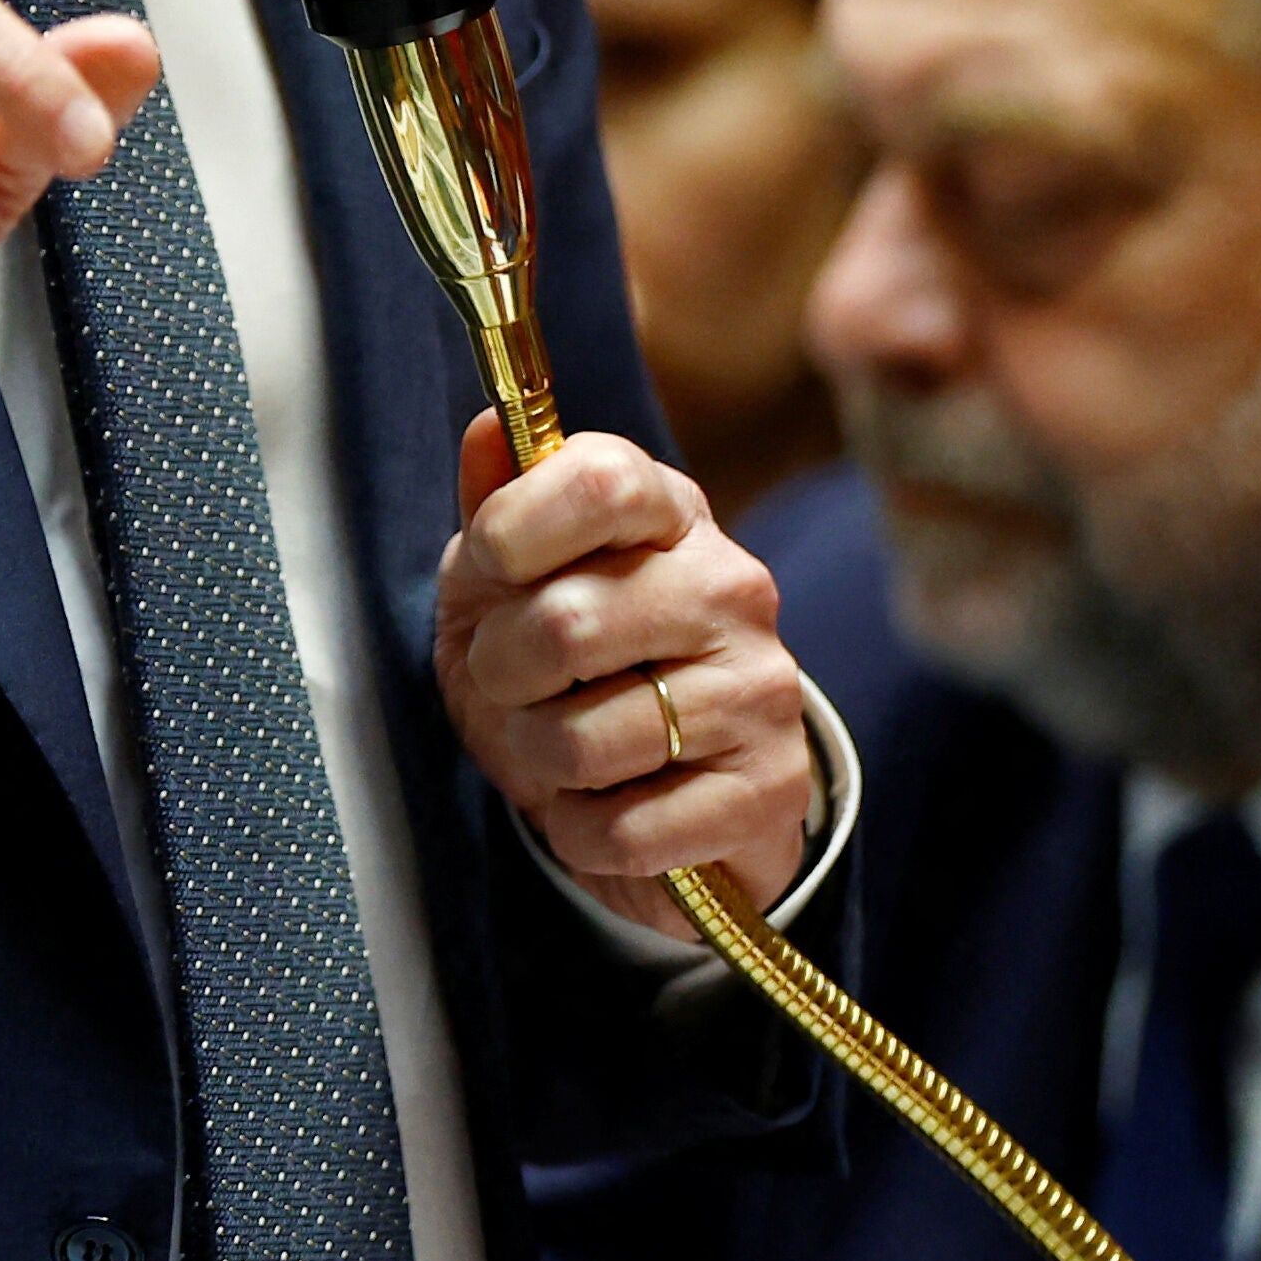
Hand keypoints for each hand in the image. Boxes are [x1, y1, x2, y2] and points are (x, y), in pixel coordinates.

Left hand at [437, 415, 819, 948]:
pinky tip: (600, 812)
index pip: (601, 480)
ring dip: (537, 762)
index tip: (491, 570)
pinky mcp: (770, 789)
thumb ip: (496, 514)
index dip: (515, 529)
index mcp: (669, 514)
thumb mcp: (508, 592)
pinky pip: (624, 828)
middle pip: (568, 620)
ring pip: (584, 737)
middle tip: (512, 690)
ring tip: (558, 754)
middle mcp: (729, 586)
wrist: (669, 809)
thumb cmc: (571, 680)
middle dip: (501, 675)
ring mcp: (760, 686)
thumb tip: (491, 426)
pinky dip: (580, 834)